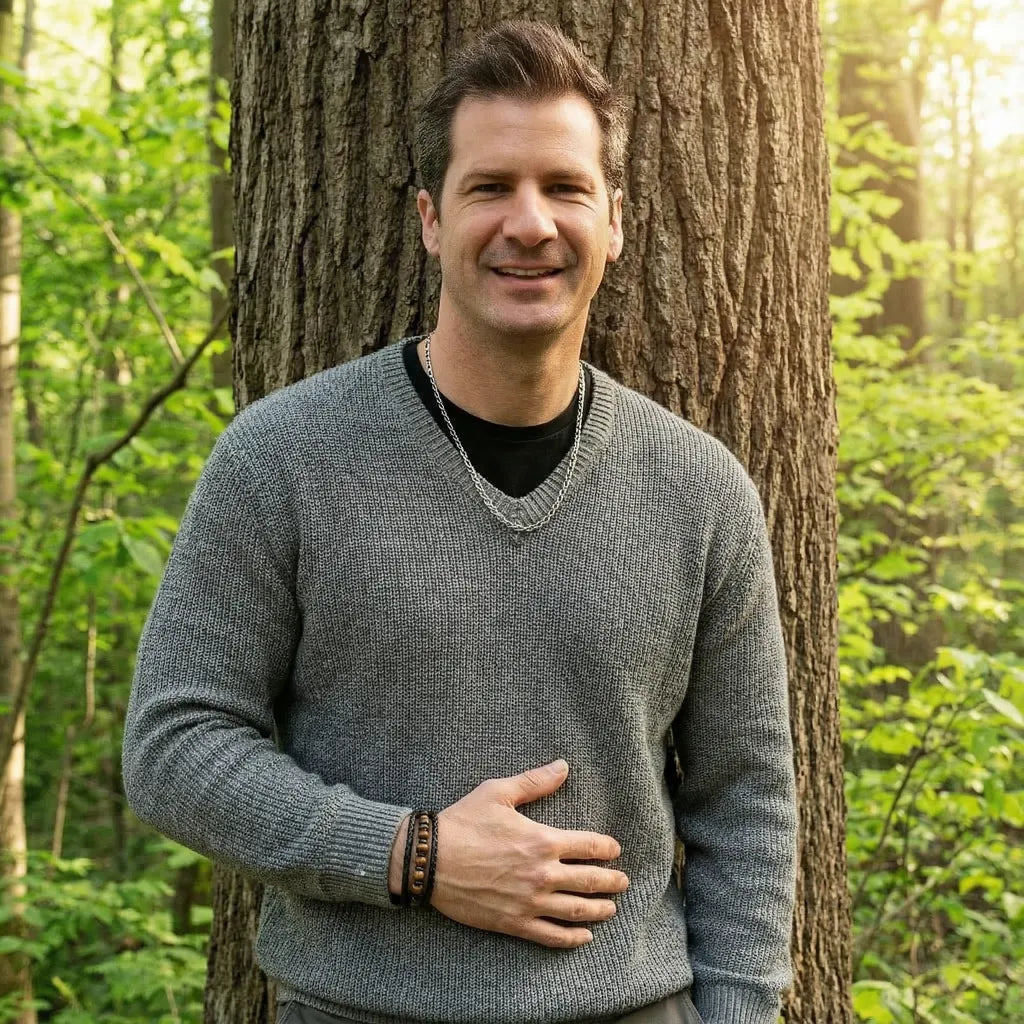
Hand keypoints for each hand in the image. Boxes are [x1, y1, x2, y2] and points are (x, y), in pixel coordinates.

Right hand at [427, 759, 629, 947]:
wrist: (429, 860)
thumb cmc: (463, 822)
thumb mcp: (499, 792)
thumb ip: (535, 781)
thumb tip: (563, 766)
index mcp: (542, 840)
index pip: (588, 846)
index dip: (606, 848)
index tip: (615, 850)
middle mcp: (542, 874)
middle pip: (589, 881)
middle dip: (611, 881)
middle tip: (623, 882)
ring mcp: (529, 902)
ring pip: (575, 911)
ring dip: (598, 910)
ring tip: (611, 909)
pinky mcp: (513, 923)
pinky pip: (550, 935)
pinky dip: (571, 938)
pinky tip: (584, 937)